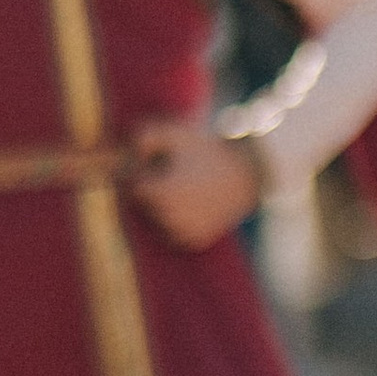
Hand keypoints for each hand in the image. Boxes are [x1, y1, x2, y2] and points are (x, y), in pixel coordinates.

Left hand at [125, 121, 260, 249]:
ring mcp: (183, 232)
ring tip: (186, 188)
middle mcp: (170, 218)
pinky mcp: (196, 241)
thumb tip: (126, 152)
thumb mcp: (175, 134)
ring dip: (163, 208)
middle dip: (153, 190)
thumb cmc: (208, 150)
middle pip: (144, 205)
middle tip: (177, 173)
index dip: (145, 172)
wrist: (250, 173)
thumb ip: (143, 136)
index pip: (133, 186)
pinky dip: (177, 223)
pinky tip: (193, 205)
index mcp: (160, 193)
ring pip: (156, 222)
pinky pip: (173, 234)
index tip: (161, 163)